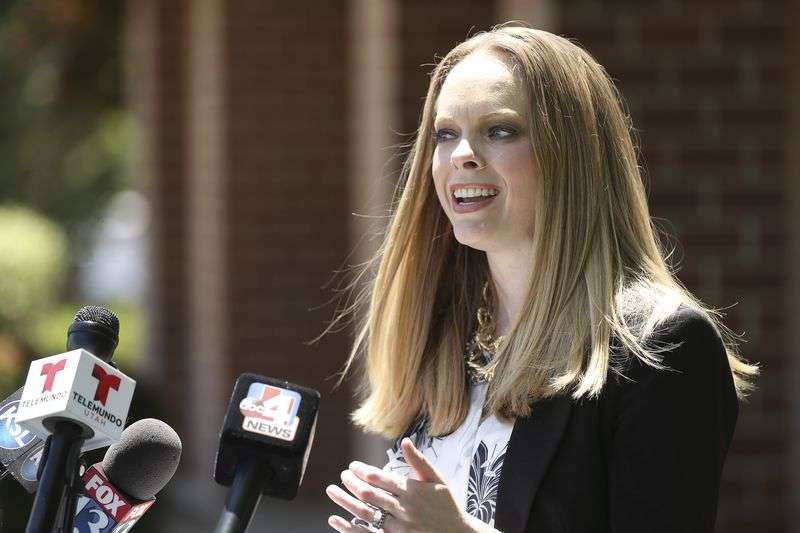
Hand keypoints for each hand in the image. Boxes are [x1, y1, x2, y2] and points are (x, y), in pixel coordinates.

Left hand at [325, 438, 480, 531]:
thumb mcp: (437, 480)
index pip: (380, 478)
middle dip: (351, 483)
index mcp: (412, 490)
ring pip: (365, 513)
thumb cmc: (447, 506)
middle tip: (342, 476)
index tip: (352, 467)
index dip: (362, 471)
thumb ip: (419, 461)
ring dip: (346, 501)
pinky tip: (336, 520)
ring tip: (333, 491)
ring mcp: (399, 527)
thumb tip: (405, 441)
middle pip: (369, 494)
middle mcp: (404, 508)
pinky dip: (349, 527)